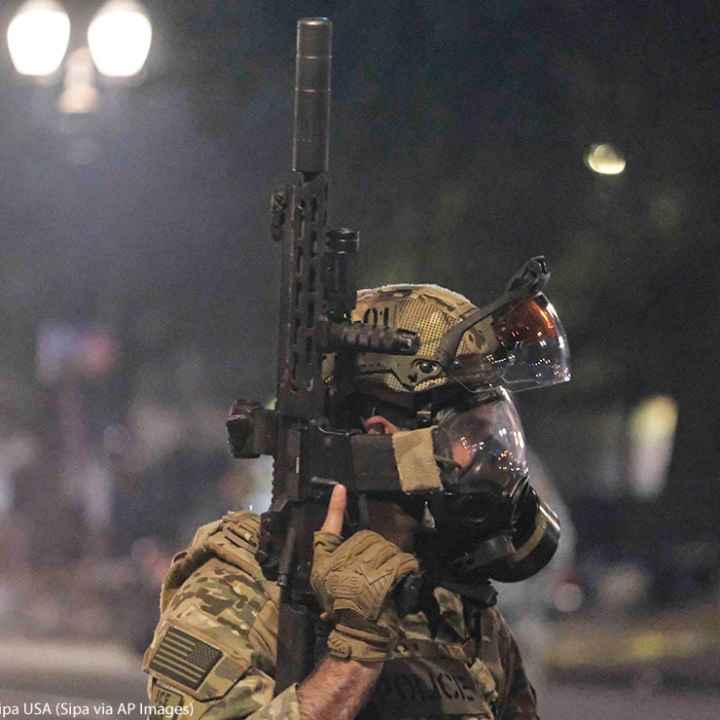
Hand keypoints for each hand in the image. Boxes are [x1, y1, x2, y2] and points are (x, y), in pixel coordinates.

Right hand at [311, 485, 418, 661]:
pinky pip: (399, 562)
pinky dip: (405, 567)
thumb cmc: (342, 604)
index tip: (340, 488)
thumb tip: (338, 521)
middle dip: (377, 551)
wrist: (358, 634)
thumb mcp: (327, 578)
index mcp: (327, 561)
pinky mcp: (383, 582)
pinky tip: (401, 579)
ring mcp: (363, 572)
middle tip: (373, 573)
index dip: (335, 508)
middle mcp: (342, 563)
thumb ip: (332, 548)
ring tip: (385, 580)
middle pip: (369, 539)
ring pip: (386, 549)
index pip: (330, 528)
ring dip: (392, 560)